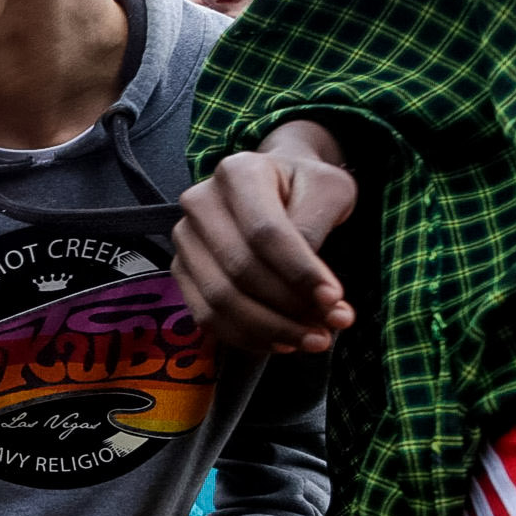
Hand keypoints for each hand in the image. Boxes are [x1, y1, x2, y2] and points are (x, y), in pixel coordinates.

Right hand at [171, 121, 358, 354]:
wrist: (274, 187)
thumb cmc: (305, 188)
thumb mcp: (329, 191)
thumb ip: (318, 227)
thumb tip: (310, 287)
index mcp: (237, 173)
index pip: (265, 232)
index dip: (300, 272)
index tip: (335, 300)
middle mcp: (199, 203)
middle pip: (240, 270)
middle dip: (289, 307)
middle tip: (332, 327)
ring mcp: (184, 239)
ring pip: (220, 299)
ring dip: (270, 329)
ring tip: (312, 340)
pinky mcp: (180, 270)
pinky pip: (206, 316)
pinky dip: (246, 337)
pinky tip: (281, 342)